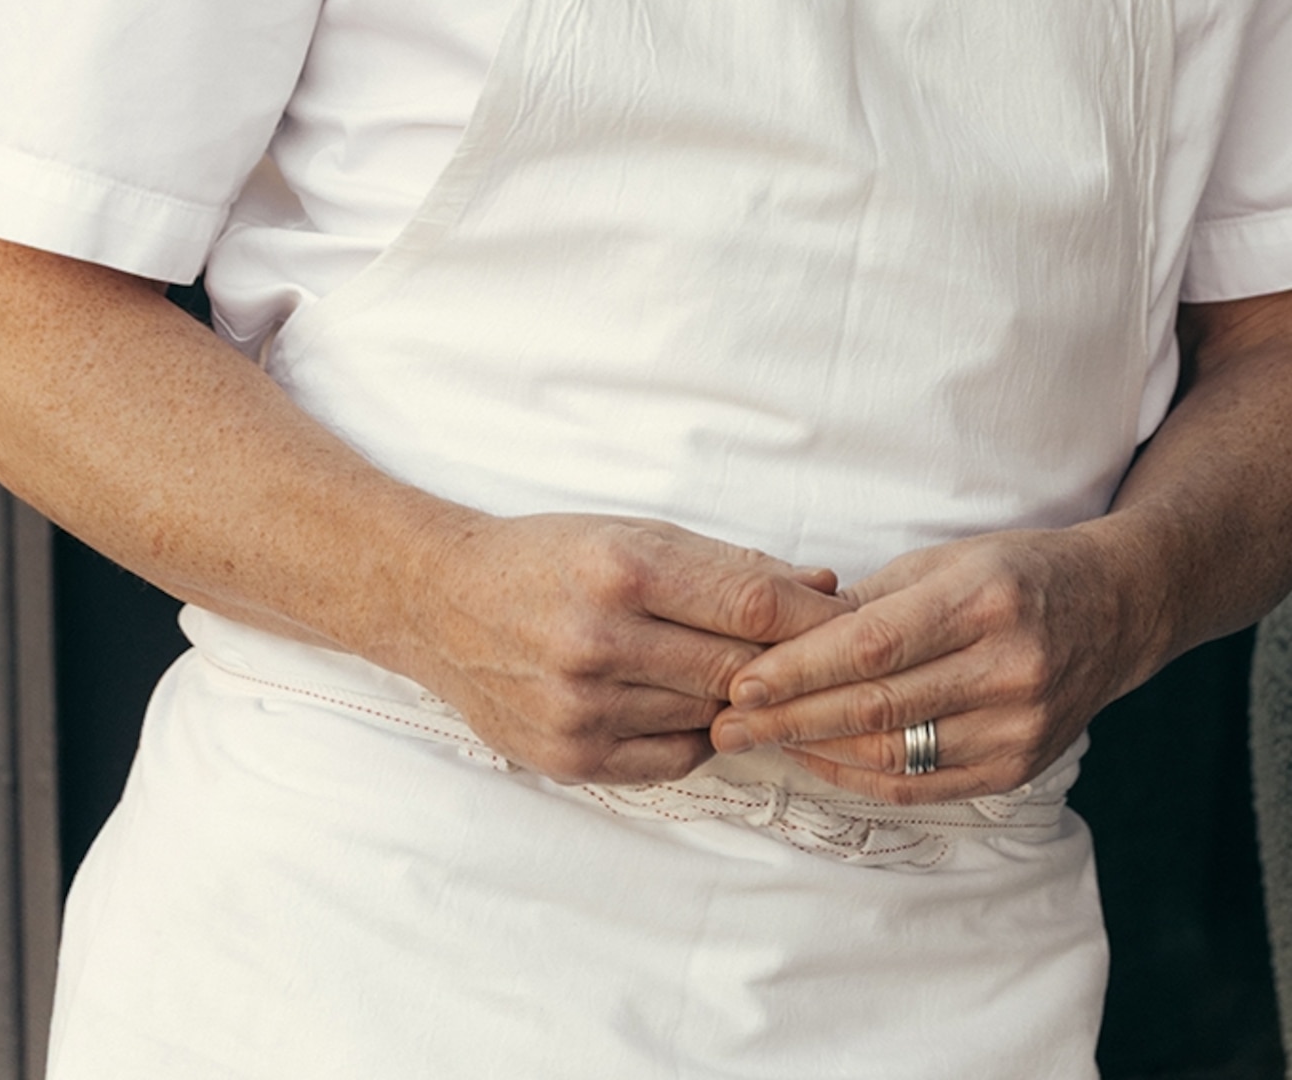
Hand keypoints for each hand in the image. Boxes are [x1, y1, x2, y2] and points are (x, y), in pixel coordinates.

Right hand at [402, 509, 844, 786]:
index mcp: (619, 569)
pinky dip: (698, 734)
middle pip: (739, 667)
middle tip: (829, 658)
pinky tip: (690, 703)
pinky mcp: (571, 758)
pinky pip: (675, 758)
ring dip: (742, 700)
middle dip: (791, 662)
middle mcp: (598, 642)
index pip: (751, 601)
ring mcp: (582, 709)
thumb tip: (822, 588)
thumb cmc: (548, 556)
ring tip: (751, 675)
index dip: (812, 614)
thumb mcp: (633, 532)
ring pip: (712, 717)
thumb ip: (728, 565)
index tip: (850, 618)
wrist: (440, 602)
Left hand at [706, 521, 1161, 802]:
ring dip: (816, 753)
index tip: (741, 679)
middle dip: (789, 718)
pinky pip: (924, 786)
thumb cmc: (1018, 571)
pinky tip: (819, 761)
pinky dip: (862, 779)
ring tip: (760, 742)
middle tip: (726, 722)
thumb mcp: (948, 560)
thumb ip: (870, 601)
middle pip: (877, 707)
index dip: (801, 669)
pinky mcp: (1019, 769)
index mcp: (985, 600)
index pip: (873, 646)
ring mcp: (1019, 728)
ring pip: (896, 756)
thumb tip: (786, 635)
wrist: (1116, 609)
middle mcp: (1008, 668)